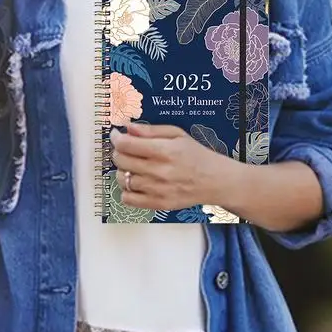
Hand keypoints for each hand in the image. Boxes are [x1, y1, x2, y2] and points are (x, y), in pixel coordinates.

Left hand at [110, 123, 229, 211]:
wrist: (214, 180)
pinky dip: (126, 190)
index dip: (117, 138)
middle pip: (121, 160)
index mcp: (164, 150)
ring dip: (123, 170)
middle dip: (119, 151)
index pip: (127, 144)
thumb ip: (151, 130)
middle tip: (126, 149)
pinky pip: (128, 199)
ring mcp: (157, 190)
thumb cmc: (196, 155)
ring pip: (122, 179)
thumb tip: (128, 127)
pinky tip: (136, 182)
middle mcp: (159, 171)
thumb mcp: (177, 134)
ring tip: (132, 166)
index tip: (116, 135)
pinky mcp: (158, 204)